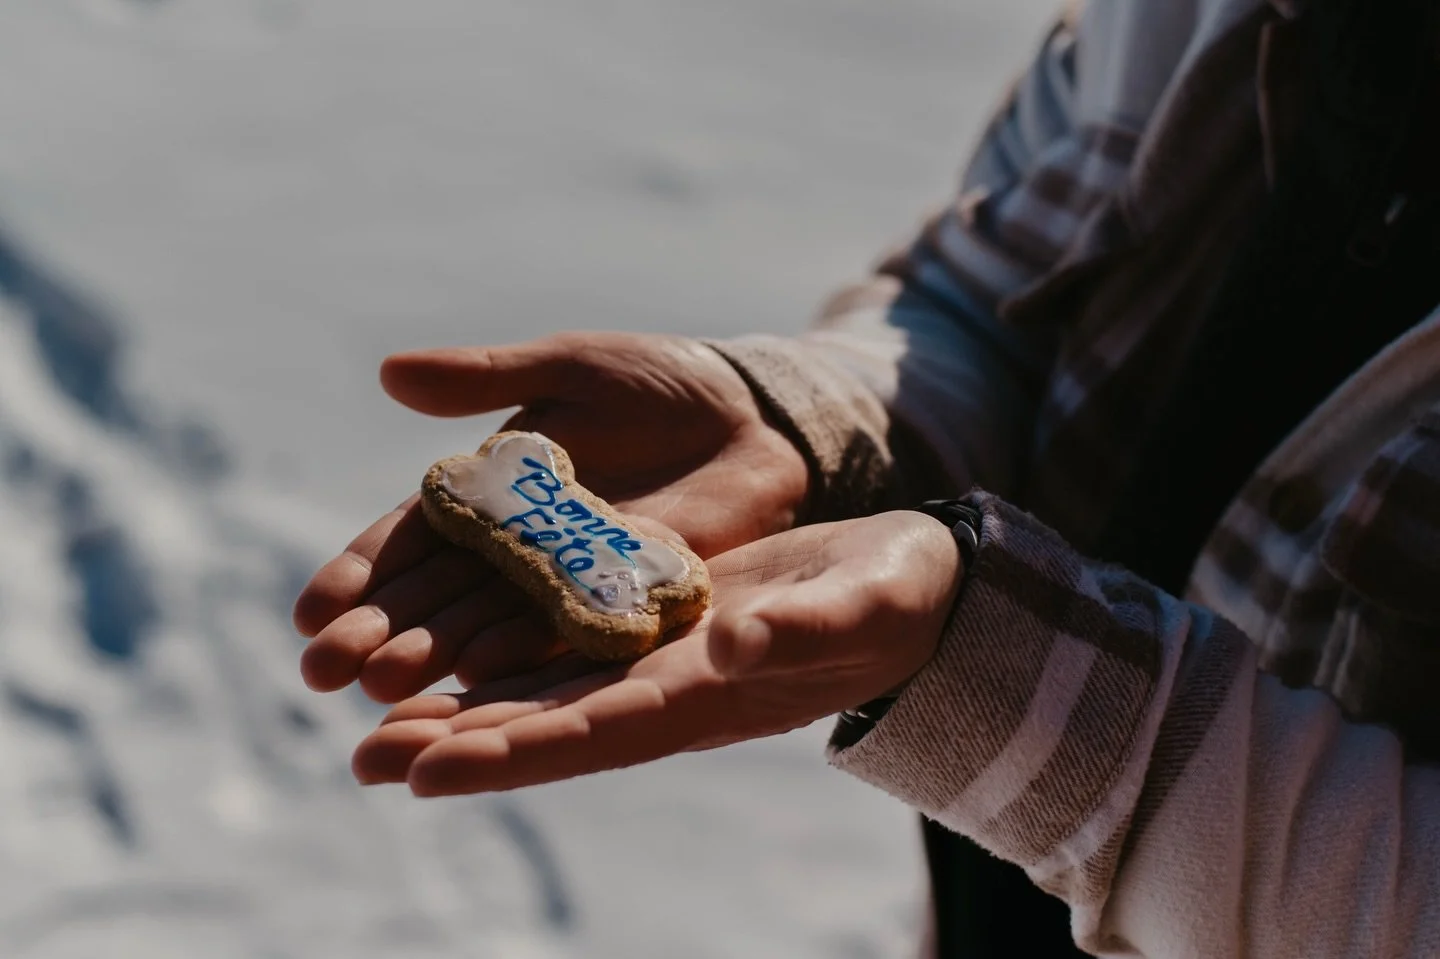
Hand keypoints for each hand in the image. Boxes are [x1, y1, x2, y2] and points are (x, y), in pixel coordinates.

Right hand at [293, 332, 809, 701]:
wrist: (751, 413)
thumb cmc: (653, 382)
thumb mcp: (567, 369)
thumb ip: (487, 379)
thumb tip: (389, 373)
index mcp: (488, 496)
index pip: (406, 544)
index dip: (357, 578)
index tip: (307, 614)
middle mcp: (518, 551)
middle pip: (435, 599)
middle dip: (380, 633)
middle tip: (325, 672)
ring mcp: (571, 582)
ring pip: (489, 626)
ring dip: (436, 658)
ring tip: (384, 687)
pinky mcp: (630, 601)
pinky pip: (570, 634)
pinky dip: (525, 655)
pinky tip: (479, 678)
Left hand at [346, 511, 960, 796]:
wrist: (903, 585)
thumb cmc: (894, 600)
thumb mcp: (858, 605)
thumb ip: (802, 627)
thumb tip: (734, 643)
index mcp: (707, 699)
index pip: (595, 733)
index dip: (512, 753)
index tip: (427, 771)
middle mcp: (666, 691)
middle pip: (546, 725)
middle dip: (457, 742)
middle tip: (362, 755)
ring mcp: (657, 659)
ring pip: (543, 689)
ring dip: (462, 706)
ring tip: (376, 717)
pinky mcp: (657, 621)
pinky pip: (567, 642)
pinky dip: (506, 654)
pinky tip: (449, 652)